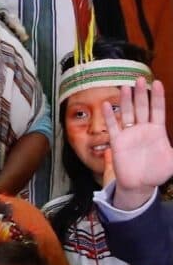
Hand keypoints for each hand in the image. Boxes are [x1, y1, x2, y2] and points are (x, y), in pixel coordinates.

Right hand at [102, 78, 172, 209]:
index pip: (158, 110)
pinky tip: (106, 105)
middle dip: (141, 94)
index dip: (157, 97)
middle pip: (142, 108)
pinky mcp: (117, 141)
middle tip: (140, 79)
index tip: (157, 83)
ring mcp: (129, 134)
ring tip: (126, 87)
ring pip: (127, 113)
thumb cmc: (157, 172)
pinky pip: (113, 126)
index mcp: (157, 131)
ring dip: (126, 101)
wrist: (140, 185)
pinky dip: (109, 116)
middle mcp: (143, 129)